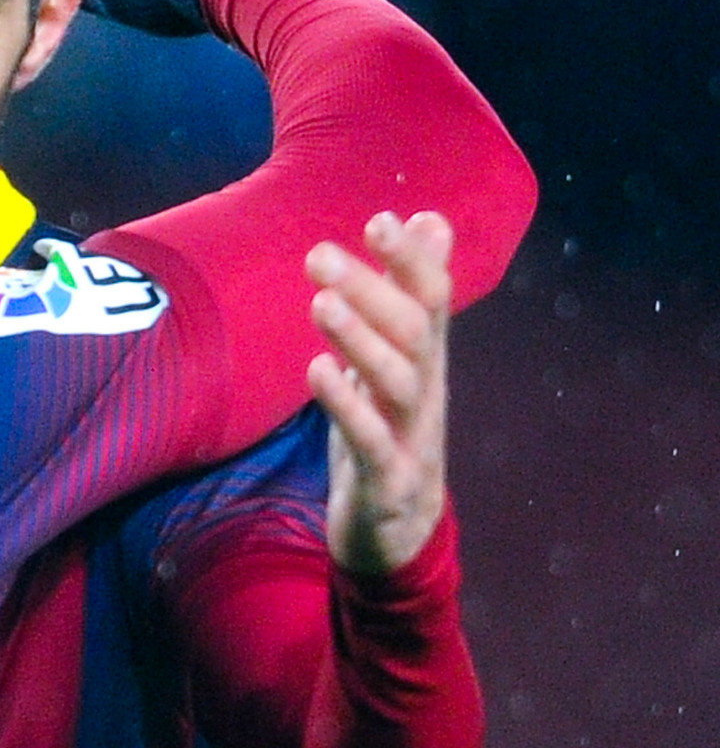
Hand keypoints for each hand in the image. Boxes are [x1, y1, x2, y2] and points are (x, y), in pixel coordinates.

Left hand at [304, 211, 450, 575]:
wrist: (397, 529)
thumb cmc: (390, 426)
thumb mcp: (398, 356)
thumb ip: (410, 289)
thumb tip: (429, 217)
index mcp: (426, 357)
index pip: (430, 299)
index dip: (410, 260)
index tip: (380, 218)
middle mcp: (426, 389)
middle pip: (414, 332)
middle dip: (371, 289)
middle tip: (318, 253)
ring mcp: (411, 436)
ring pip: (397, 382)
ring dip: (359, 339)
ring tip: (321, 302)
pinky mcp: (386, 480)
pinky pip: (370, 440)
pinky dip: (347, 404)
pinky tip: (317, 371)